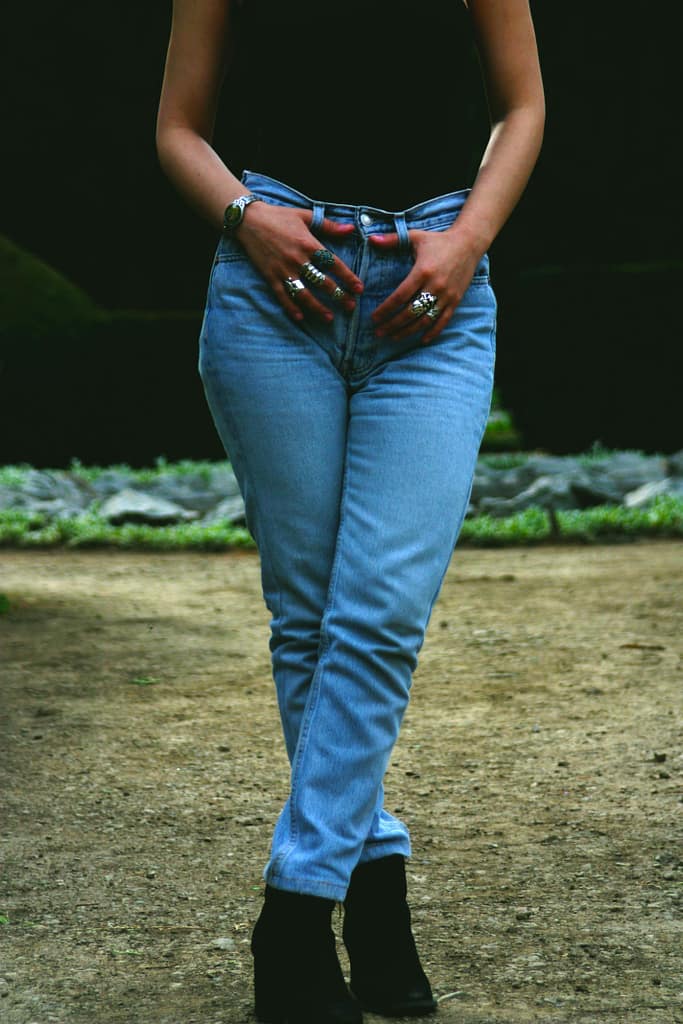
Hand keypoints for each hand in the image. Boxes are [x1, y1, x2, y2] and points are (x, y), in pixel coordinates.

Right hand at [236, 202, 363, 322]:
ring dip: (317, 307)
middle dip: (338, 296)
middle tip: (350, 307)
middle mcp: (297, 259)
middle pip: (321, 282)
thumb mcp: (305, 216)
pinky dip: (291, 308)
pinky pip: (282, 295)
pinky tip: (300, 318)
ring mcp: (283, 270)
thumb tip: (351, 229)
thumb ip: (329, 226)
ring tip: (329, 318)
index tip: (359, 289)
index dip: (348, 277)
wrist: (249, 220)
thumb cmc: (279, 216)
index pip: (333, 264)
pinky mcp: (270, 276)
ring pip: (303, 293)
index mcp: (308, 244)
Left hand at [369, 228, 481, 344]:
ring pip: (425, 320)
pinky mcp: (456, 300)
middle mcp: (435, 286)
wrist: (469, 243)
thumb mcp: (415, 237)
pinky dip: (433, 332)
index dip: (385, 310)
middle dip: (392, 325)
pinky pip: (443, 320)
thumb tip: (370, 239)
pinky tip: (421, 340)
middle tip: (379, 332)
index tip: (374, 318)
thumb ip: (392, 240)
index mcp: (422, 272)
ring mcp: (446, 295)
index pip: (400, 297)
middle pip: (410, 312)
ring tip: (394, 337)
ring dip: (408, 331)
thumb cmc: (439, 240)